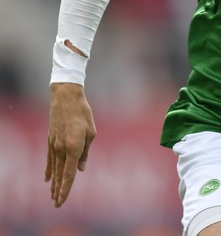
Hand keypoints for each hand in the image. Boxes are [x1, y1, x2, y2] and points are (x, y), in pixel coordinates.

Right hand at [45, 83, 95, 206]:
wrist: (66, 98)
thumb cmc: (83, 113)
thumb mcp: (91, 132)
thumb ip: (86, 152)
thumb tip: (81, 168)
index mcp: (74, 147)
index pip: (69, 173)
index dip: (66, 188)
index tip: (62, 200)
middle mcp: (61, 148)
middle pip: (60, 174)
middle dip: (58, 190)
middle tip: (57, 204)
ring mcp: (54, 144)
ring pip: (54, 168)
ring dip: (53, 182)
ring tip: (52, 195)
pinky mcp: (50, 140)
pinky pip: (49, 159)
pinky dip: (49, 169)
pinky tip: (46, 178)